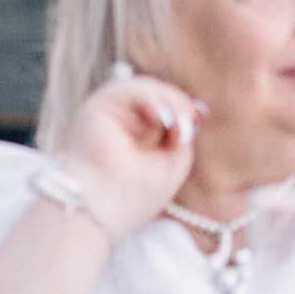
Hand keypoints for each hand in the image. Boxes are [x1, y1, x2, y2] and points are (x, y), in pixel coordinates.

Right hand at [59, 73, 203, 241]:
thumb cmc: (139, 192)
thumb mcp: (175, 160)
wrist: (108, 205)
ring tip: (174, 122)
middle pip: (156, 94)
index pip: (164, 106)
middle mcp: (123, 122)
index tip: (198, 115)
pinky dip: (149, 98)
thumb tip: (191, 107)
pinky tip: (160, 118)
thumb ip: (183, 130)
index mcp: (139, 136)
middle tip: (187, 123)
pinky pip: (127, 89)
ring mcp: (110, 114)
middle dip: (177, 103)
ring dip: (166, 99)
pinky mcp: (96, 107)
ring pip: (143, 88)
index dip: (182, 106)